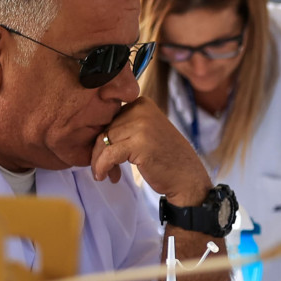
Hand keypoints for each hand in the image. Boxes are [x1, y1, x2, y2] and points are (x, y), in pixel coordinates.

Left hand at [93, 98, 212, 206]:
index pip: (109, 118)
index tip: (106, 155)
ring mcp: (141, 125)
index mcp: (142, 103)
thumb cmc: (165, 158)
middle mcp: (141, 109)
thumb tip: (93, 133)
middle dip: (100, 152)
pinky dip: (102, 167)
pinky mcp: (139, 143)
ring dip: (100, 162)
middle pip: (104, 129)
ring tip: (105, 174)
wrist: (187, 178)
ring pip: (104, 142)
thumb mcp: (145, 133)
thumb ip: (124, 127)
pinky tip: (106, 176)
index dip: (104, 138)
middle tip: (106, 169)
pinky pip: (109, 155)